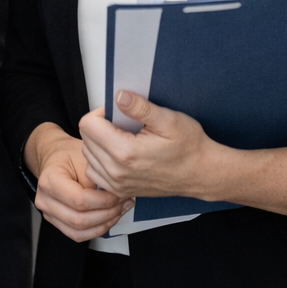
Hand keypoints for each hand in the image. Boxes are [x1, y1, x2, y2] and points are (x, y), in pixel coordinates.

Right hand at [23, 122, 131, 240]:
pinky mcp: (57, 222)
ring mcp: (49, 214)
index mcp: (49, 180)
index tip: (119, 194)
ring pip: (78, 232)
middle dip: (107, 214)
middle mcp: (45, 200)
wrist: (56, 159)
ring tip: (120, 210)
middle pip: (79, 219)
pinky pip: (77, 235)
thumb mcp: (85, 157)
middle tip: (124, 202)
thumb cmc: (69, 156)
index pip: (79, 199)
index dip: (103, 201)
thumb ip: (96, 178)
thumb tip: (115, 195)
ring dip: (104, 224)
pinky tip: (109, 218)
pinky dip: (96, 230)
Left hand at [79, 93, 219, 199]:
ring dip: (98, 143)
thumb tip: (119, 96)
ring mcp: (117, 184)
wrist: (200, 174)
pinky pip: (95, 172)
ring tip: (121, 137)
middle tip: (122, 123)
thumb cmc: (189, 149)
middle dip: (100, 126)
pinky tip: (118, 153)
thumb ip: (140, 108)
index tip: (116, 112)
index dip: (101, 112)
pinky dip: (100, 160)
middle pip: (86, 139)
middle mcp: (117, 171)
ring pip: (88, 155)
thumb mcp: (169, 120)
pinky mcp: (119, 190)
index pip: (88, 125)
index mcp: (125, 152)